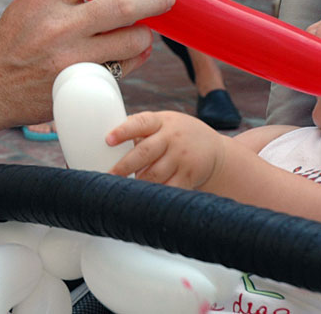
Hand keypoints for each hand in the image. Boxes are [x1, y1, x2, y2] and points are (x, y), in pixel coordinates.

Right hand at [0, 0, 175, 129]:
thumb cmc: (11, 44)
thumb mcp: (29, 6)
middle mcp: (60, 27)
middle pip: (124, 4)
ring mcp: (72, 59)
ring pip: (132, 40)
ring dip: (145, 33)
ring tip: (142, 30)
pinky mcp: (80, 86)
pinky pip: (125, 68)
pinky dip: (135, 58)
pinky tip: (132, 53)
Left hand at [105, 110, 222, 188]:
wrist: (214, 150)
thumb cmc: (178, 135)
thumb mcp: (163, 123)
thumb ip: (140, 128)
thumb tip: (106, 138)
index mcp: (160, 121)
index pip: (140, 123)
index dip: (123, 131)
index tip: (108, 140)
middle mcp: (172, 137)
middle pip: (144, 152)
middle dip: (124, 166)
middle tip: (109, 175)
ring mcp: (182, 156)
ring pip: (154, 174)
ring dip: (138, 182)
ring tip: (124, 188)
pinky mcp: (189, 174)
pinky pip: (169, 188)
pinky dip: (155, 194)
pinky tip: (145, 197)